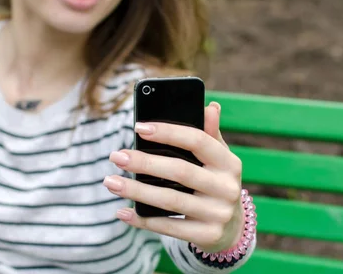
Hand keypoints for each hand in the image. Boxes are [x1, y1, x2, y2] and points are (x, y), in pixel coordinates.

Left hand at [103, 102, 244, 252]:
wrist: (232, 229)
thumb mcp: (218, 159)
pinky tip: (122, 211)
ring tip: (110, 182)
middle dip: (144, 163)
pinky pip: (169, 228)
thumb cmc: (215, 183)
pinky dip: (143, 219)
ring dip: (136, 191)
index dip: (168, 132)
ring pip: (171, 200)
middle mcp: (227, 188)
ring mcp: (218, 214)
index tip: (138, 128)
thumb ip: (210, 134)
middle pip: (180, 171)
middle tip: (116, 156)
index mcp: (229, 162)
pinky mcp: (207, 236)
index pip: (197, 141)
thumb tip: (210, 106)